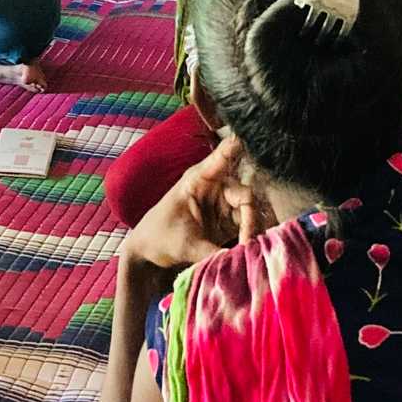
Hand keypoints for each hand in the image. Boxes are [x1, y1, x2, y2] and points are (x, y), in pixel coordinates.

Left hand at [123, 136, 258, 275]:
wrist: (149, 252)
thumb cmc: (160, 238)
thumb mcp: (185, 246)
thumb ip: (213, 252)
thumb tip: (240, 259)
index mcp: (200, 179)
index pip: (224, 155)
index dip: (240, 147)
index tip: (252, 141)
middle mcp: (217, 187)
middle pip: (246, 196)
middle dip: (250, 220)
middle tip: (246, 243)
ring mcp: (225, 204)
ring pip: (251, 213)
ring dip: (253, 231)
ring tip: (246, 251)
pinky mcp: (230, 221)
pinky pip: (249, 226)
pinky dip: (251, 238)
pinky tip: (249, 251)